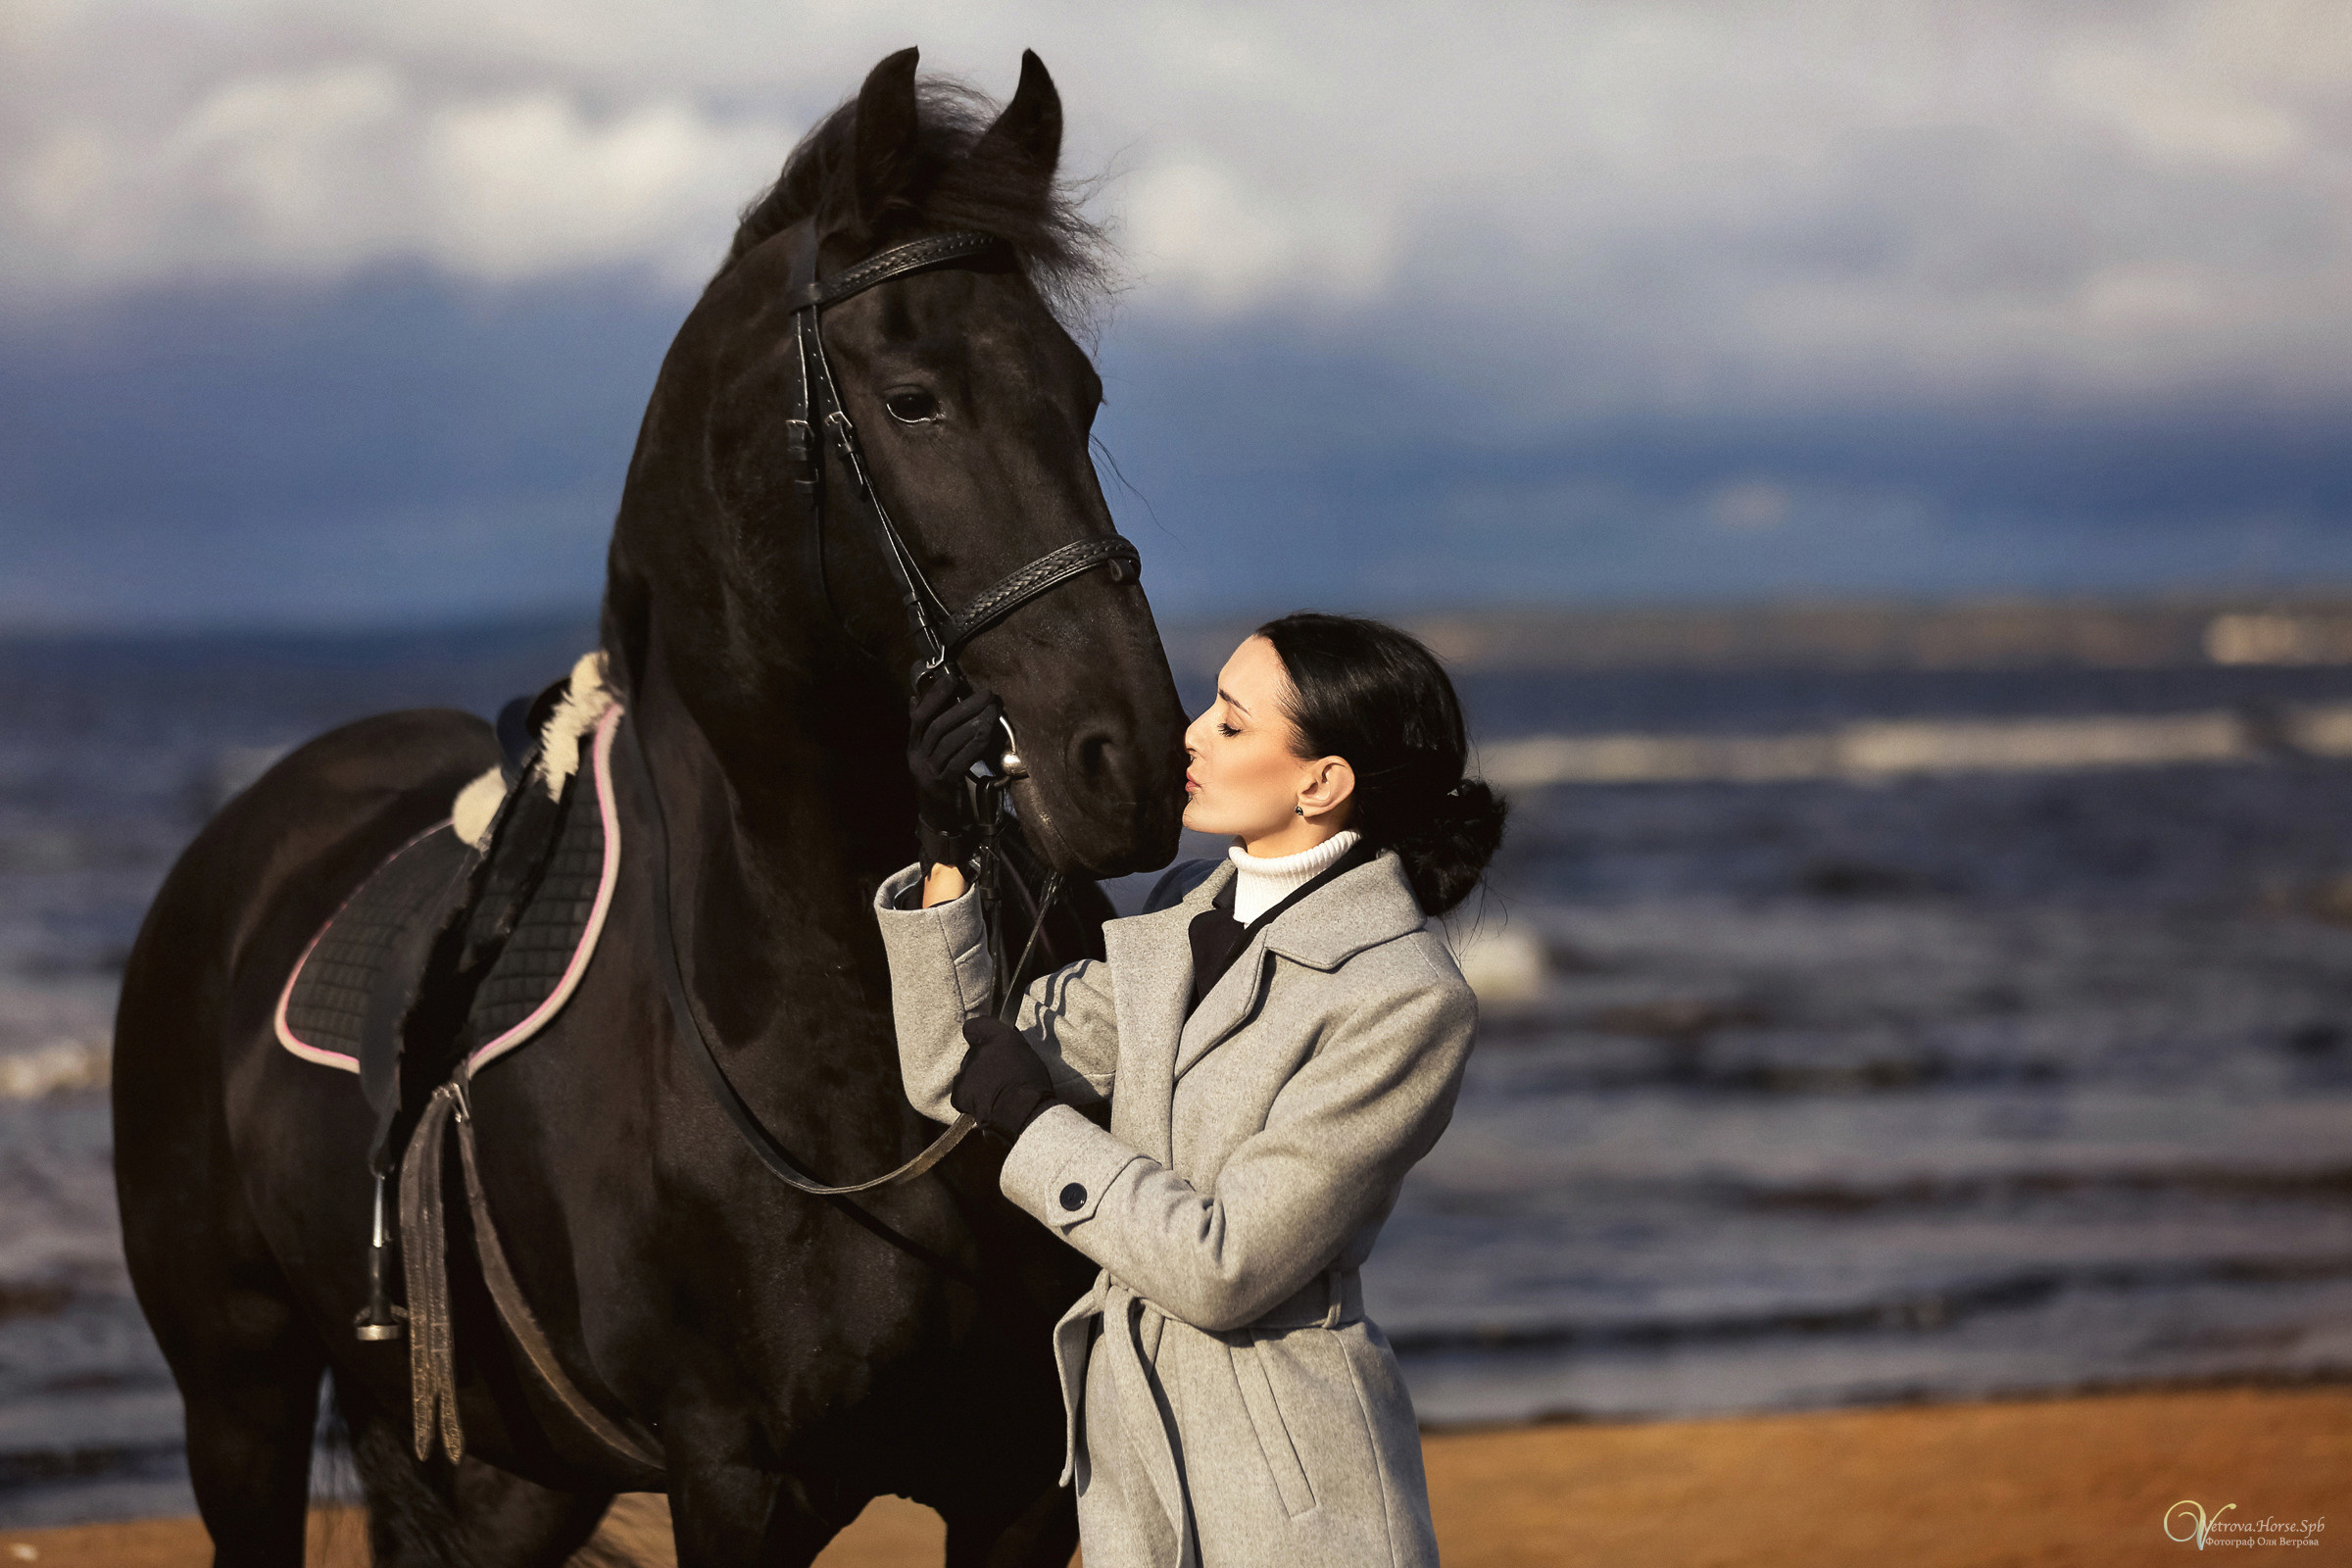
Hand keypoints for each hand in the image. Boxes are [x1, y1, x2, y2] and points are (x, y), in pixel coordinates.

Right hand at [908, 673, 1003, 872]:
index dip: (934, 696)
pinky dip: (975, 744)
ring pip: (950, 741)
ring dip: (974, 722)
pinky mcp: (943, 786)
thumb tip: (916, 698)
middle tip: (986, 694)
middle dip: (964, 706)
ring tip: (992, 710)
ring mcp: (928, 773)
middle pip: (939, 725)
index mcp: (913, 748)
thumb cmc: (939, 784)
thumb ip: (924, 730)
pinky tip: (988, 732)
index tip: (952, 679)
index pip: (920, 716)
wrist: (938, 822)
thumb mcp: (928, 756)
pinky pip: (960, 760)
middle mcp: (917, 758)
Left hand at [950, 1015, 1054, 1144]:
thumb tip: (1000, 1047)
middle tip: (997, 1079)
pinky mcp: (960, 1090)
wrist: (1025, 1112)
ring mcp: (968, 1070)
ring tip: (993, 1095)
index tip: (981, 1043)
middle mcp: (980, 1049)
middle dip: (981, 1065)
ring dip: (976, 1083)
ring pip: (967, 1074)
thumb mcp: (1028, 1055)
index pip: (974, 1026)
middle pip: (972, 1054)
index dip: (976, 1035)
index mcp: (1001, 1037)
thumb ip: (1009, 1047)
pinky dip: (968, 1100)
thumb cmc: (1033, 1087)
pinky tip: (984, 1105)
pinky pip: (960, 1093)